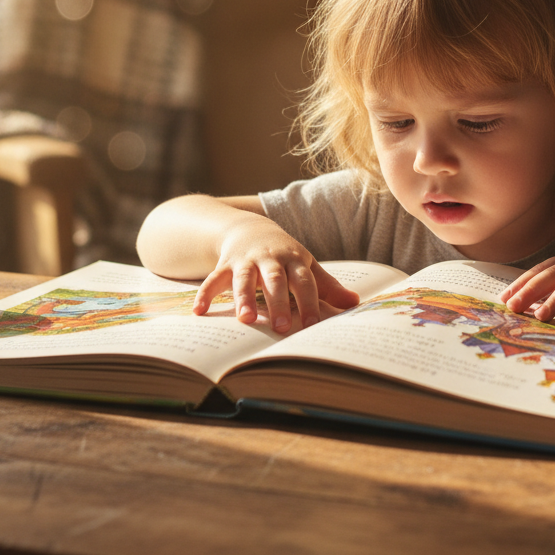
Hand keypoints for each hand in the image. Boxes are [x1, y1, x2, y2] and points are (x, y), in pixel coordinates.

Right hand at [192, 214, 358, 332]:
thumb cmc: (284, 254)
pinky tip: (200, 312)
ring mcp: (246, 260)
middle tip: (283, 327)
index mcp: (294, 259)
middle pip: (275, 280)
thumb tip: (354, 303)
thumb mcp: (306, 265)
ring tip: (245, 320)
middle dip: (279, 302)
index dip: (310, 302)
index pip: (304, 281)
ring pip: (244, 278)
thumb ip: (327, 286)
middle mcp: (270, 258)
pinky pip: (214, 278)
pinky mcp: (225, 264)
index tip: (313, 325)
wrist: (250, 228)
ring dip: (243, 298)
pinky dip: (206, 294)